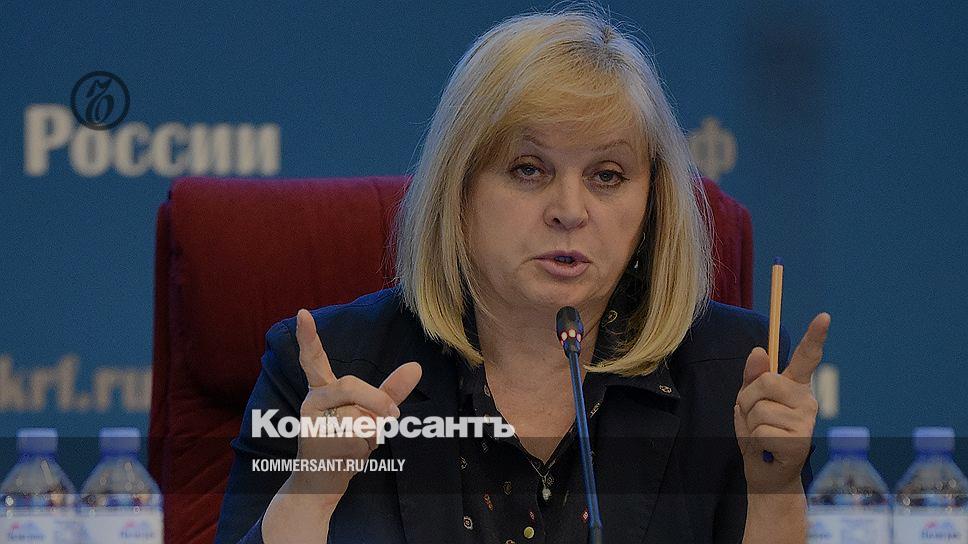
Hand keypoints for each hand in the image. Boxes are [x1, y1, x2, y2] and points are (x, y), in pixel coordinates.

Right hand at [289, 308, 422, 500]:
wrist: (322, 482)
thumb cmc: (345, 444)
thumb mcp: (371, 414)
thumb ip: (390, 390)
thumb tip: (416, 366)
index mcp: (322, 389)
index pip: (313, 359)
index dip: (309, 337)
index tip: (303, 313)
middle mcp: (312, 401)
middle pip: (350, 385)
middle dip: (377, 401)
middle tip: (393, 415)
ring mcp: (312, 421)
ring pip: (358, 417)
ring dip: (371, 434)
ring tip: (355, 445)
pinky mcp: (316, 441)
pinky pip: (357, 438)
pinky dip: (366, 448)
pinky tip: (350, 456)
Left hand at [734, 312, 829, 492]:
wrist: (766, 472)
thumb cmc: (759, 433)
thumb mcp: (749, 401)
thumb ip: (752, 377)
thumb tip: (759, 351)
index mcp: (795, 387)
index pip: (807, 357)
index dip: (815, 336)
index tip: (824, 316)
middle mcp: (807, 400)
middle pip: (766, 382)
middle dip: (747, 399)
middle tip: (753, 417)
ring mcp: (806, 421)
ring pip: (759, 408)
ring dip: (749, 422)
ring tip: (760, 434)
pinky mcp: (799, 441)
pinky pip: (761, 430)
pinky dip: (754, 440)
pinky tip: (767, 448)